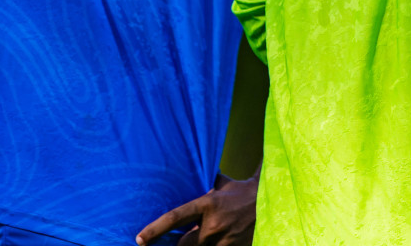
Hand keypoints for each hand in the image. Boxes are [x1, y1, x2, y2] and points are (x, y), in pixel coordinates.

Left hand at [135, 173, 256, 245]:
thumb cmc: (241, 190)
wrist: (271, 200)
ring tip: (206, 236)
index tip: (139, 239)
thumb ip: (204, 183)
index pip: (175, 217)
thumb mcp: (222, 183)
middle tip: (182, 239)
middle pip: (183, 245)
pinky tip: (218, 239)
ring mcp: (225, 239)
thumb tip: (184, 171)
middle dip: (181, 244)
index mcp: (208, 204)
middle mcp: (214, 224)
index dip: (155, 229)